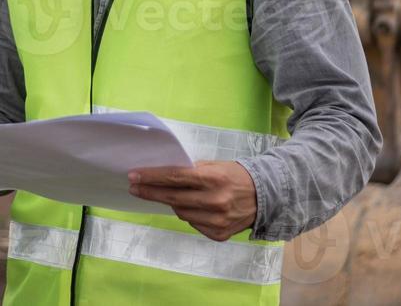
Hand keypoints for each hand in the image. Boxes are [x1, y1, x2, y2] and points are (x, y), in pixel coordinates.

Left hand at [128, 161, 257, 241]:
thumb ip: (193, 171)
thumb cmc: (237, 176)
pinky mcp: (218, 234)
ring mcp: (216, 220)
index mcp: (213, 178)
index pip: (175, 177)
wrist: (266, 198)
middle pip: (172, 197)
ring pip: (181, 213)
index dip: (152, 177)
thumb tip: (165, 175)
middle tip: (134, 187)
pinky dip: (190, 215)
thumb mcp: (217, 166)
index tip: (134, 176)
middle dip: (150, 192)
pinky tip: (196, 207)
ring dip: (173, 203)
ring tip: (173, 195)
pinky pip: (194, 224)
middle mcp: (214, 201)